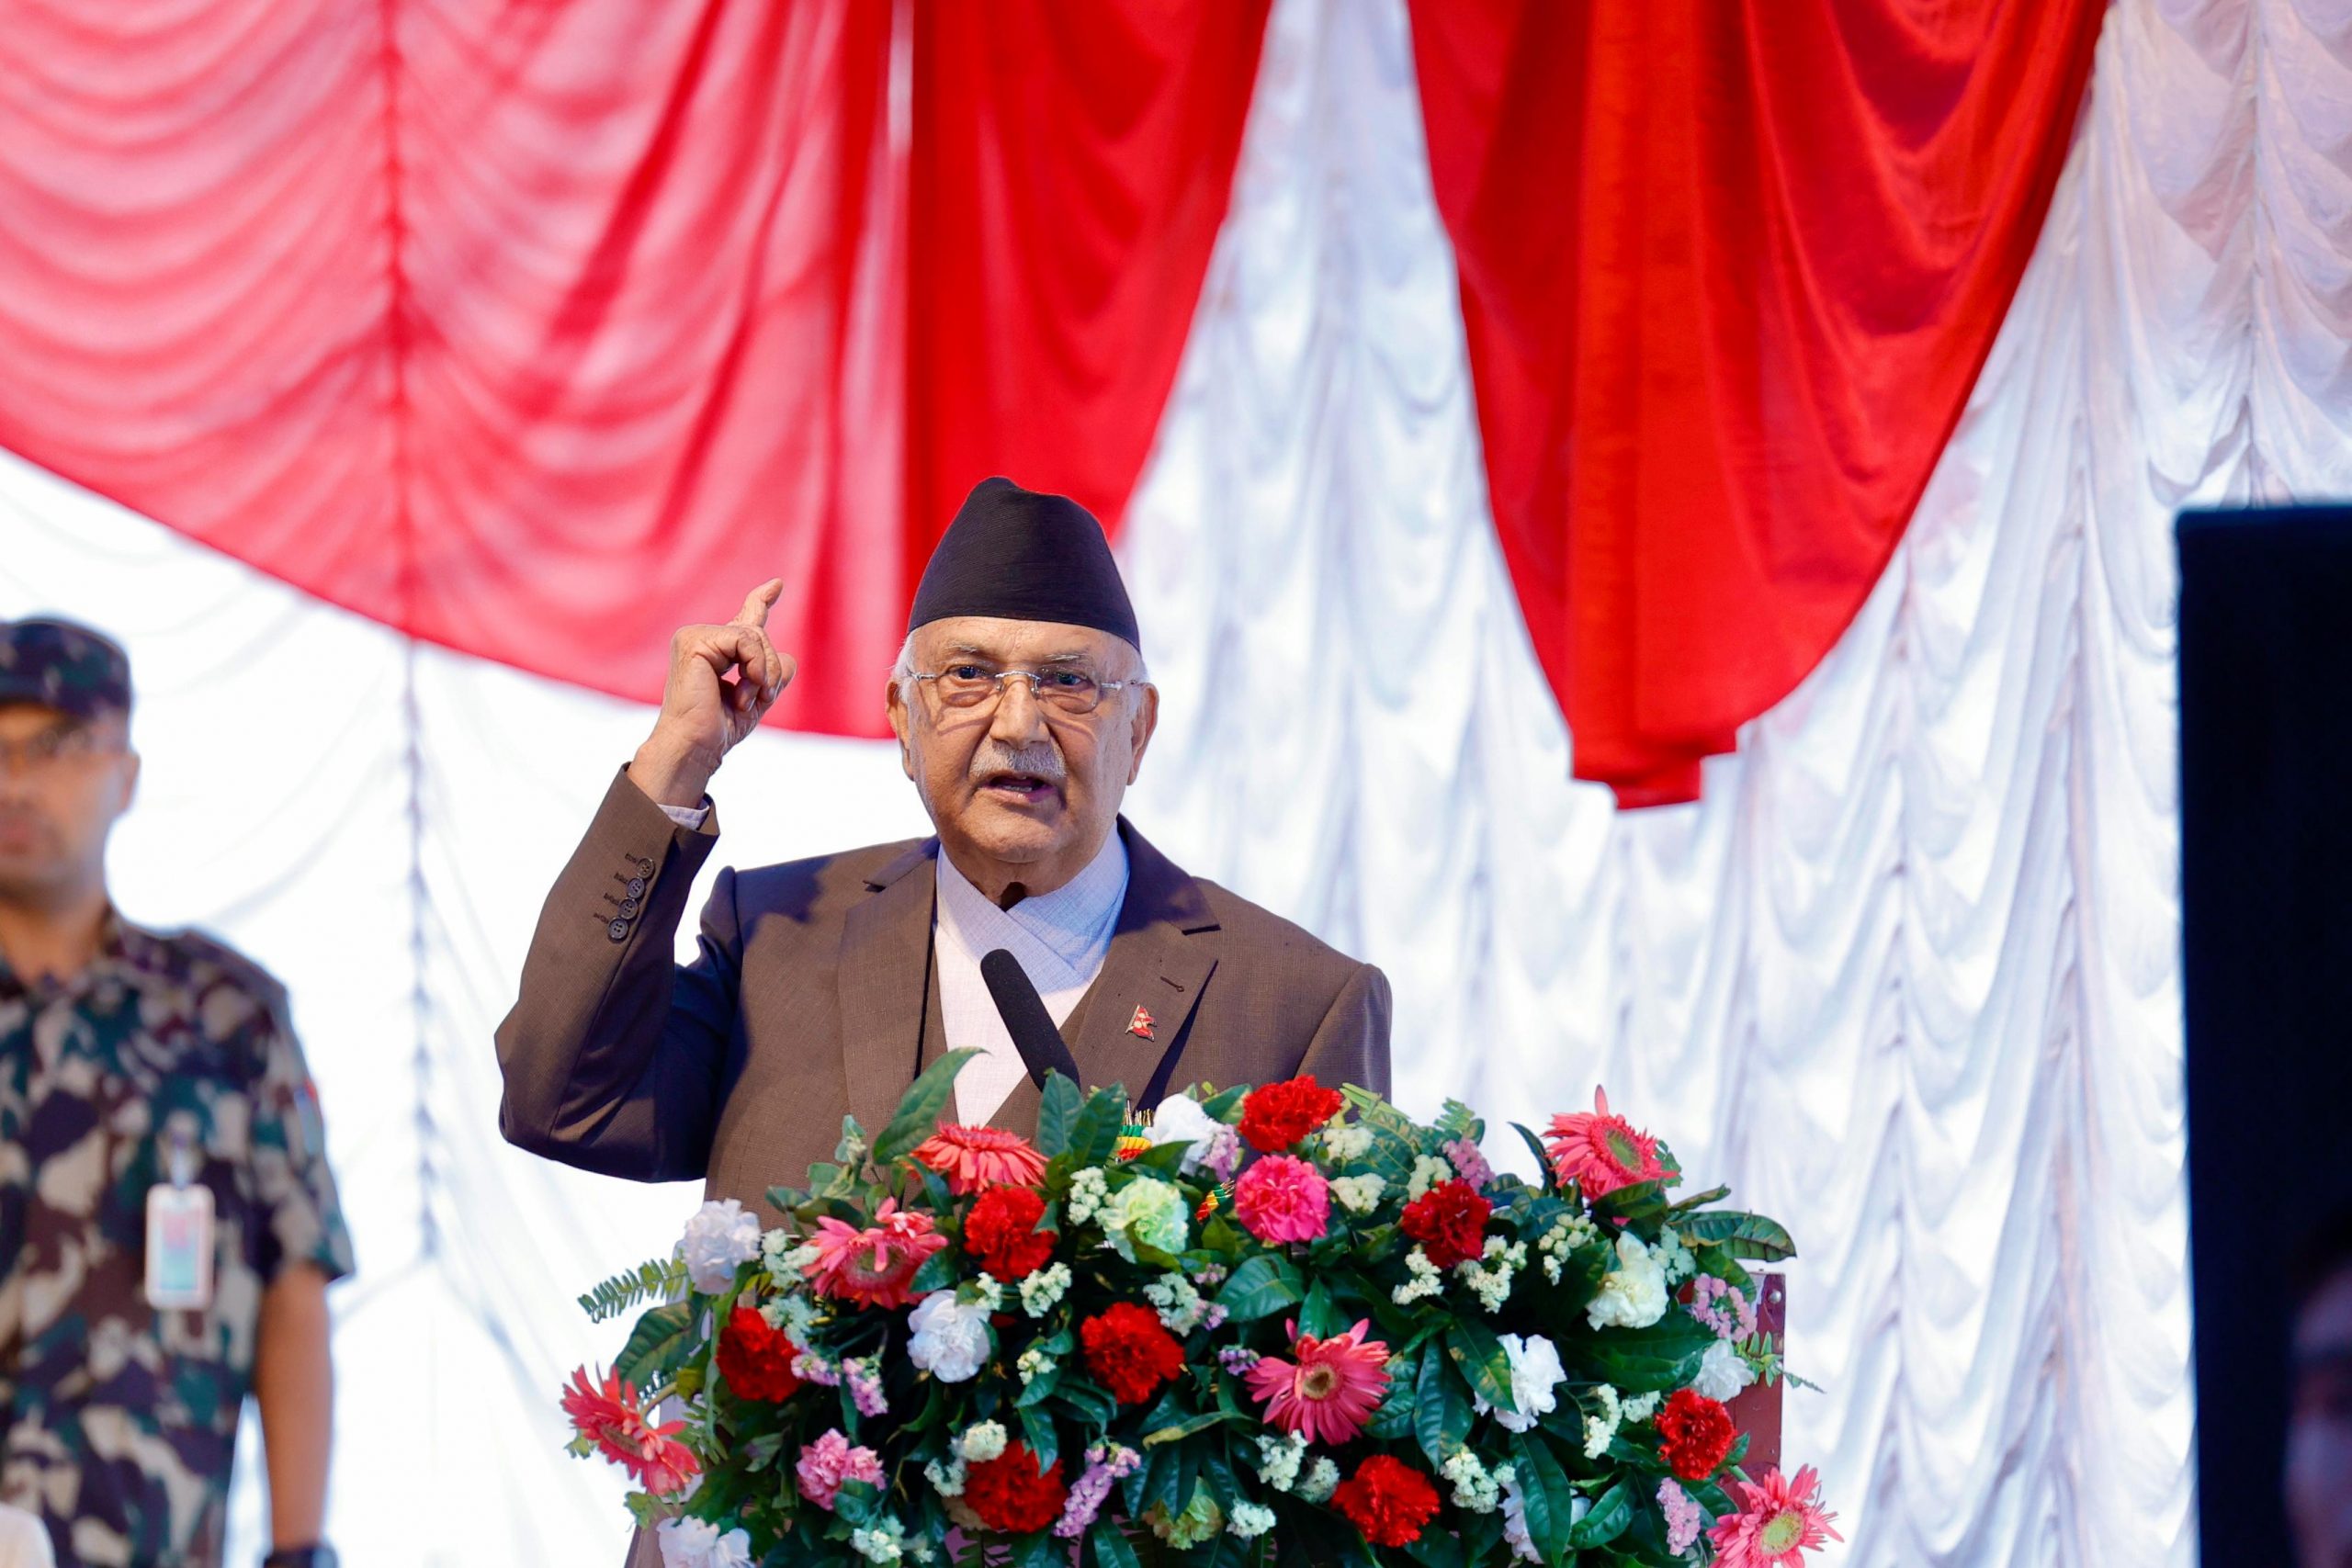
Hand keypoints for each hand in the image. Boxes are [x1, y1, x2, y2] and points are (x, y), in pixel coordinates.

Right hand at [631, 580, 795, 807]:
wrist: (696, 746)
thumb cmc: (720, 729)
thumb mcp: (757, 698)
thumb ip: (772, 675)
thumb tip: (789, 659)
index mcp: (715, 651)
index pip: (743, 620)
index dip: (761, 601)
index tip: (777, 585)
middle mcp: (702, 638)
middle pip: (758, 633)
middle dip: (770, 668)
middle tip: (763, 697)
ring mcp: (695, 637)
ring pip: (754, 636)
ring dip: (763, 672)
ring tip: (749, 699)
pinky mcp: (694, 641)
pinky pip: (745, 640)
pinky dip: (755, 666)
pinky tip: (744, 691)